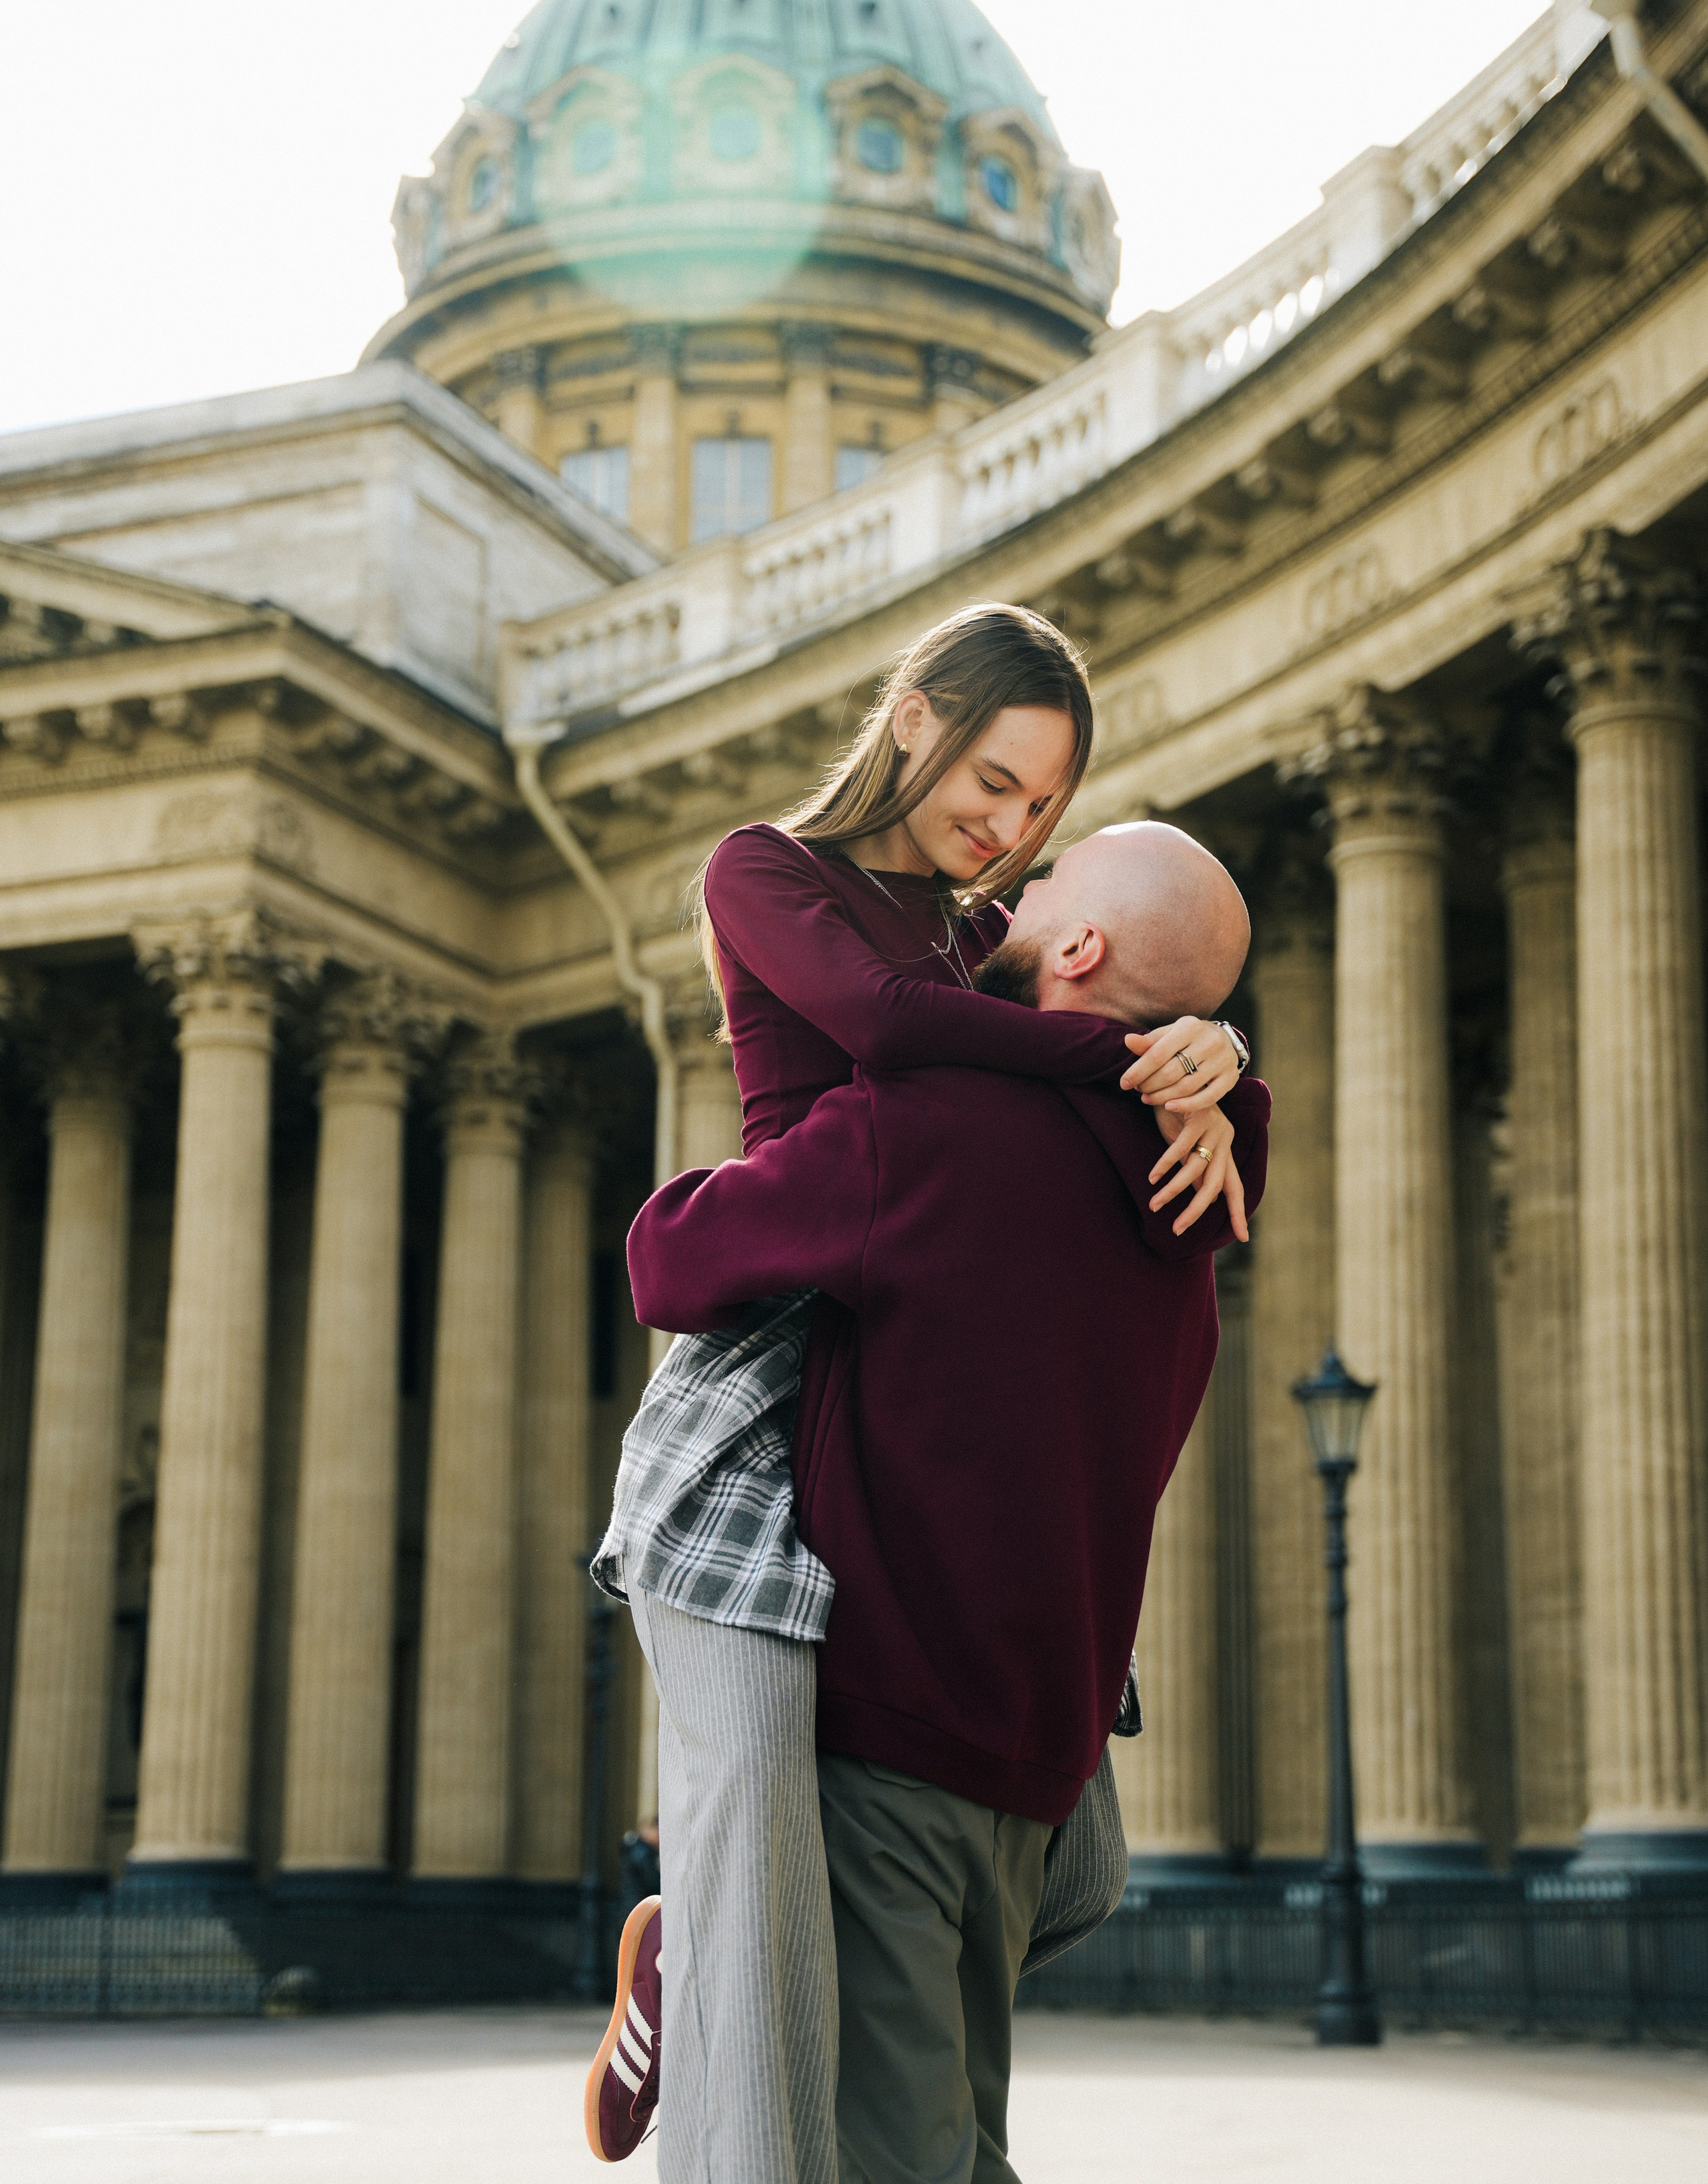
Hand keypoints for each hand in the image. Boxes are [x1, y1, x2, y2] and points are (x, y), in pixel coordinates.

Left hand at [1122, 1018, 1242, 1111]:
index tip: (1124, 1084)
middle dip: (1149, 1085)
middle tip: (1139, 1091)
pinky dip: (1186, 1105)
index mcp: (1189, 1027)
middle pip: (1171, 1072)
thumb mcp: (1169, 1034)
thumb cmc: (1188, 1038)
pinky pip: (1207, 1098)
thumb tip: (1128, 1041)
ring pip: (1186, 1087)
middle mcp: (1209, 1042)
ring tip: (1148, 1099)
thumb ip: (1149, 1042)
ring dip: (1162, 1097)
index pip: (1158, 1053)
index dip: (1138, 1071)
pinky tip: (1169, 1107)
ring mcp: (1222, 1060)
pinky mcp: (1231, 1077)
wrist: (1223, 1039)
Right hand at [1149, 1103, 1248, 1240]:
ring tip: (1155, 1203)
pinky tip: (1153, 1177)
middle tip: (1178, 1229)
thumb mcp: (1187, 1145)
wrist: (1176, 1073)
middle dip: (1196, 1211)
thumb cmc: (1178, 1112)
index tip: (1243, 1237)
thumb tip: (1195, 1196)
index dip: (1239, 1212)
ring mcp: (1214, 1129)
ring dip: (1172, 1190)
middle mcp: (1225, 1141)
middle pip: (1214, 1186)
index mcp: (1225, 1150)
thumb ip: (1194, 1169)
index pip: (1235, 1187)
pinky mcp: (1199, 1117)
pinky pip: (1181, 1149)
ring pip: (1194, 1170)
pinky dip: (1165, 1165)